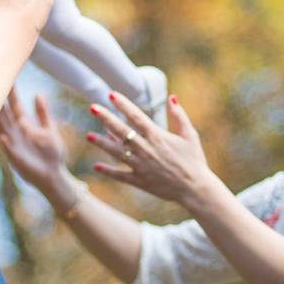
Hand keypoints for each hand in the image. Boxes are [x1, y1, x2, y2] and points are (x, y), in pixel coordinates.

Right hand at [0, 89, 68, 192]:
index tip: (7, 78)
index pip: (14, 106)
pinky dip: (6, 144)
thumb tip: (38, 93)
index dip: (11, 94)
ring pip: (3, 129)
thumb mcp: (49, 129)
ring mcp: (14, 145)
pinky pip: (10, 150)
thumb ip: (43, 113)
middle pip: (5, 114)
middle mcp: (16, 133)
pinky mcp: (17, 159)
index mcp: (24, 125)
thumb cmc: (52, 153)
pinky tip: (2, 137)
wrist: (54, 175)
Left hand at [88, 92, 215, 207]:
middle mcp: (146, 149)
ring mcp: (141, 165)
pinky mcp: (140, 181)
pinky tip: (96, 166)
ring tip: (88, 135)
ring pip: (116, 152)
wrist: (196, 189)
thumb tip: (172, 96)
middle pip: (121, 130)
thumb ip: (179, 116)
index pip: (136, 116)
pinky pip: (121, 175)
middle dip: (105, 118)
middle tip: (92, 107)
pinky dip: (109, 171)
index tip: (111, 94)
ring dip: (101, 143)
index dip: (122, 104)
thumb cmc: (194, 161)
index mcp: (157, 136)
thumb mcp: (190, 135)